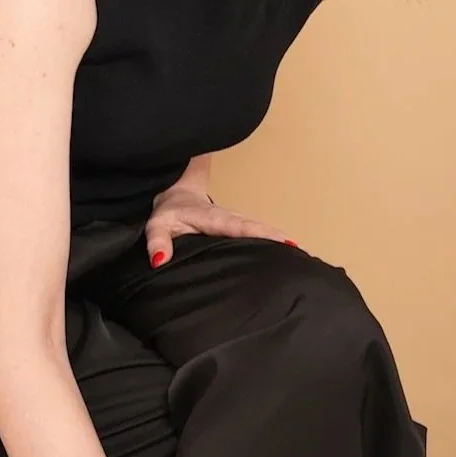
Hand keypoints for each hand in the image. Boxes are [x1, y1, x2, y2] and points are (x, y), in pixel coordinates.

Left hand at [144, 185, 297, 267]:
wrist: (172, 196)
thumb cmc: (167, 212)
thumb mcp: (156, 225)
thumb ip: (157, 241)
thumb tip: (160, 260)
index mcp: (212, 217)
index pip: (238, 225)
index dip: (259, 232)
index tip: (282, 240)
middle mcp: (227, 218)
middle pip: (255, 228)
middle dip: (275, 237)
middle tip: (299, 250)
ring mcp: (233, 223)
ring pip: (256, 230)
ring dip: (276, 239)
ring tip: (298, 253)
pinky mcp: (234, 228)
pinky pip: (252, 234)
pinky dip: (269, 241)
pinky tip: (285, 252)